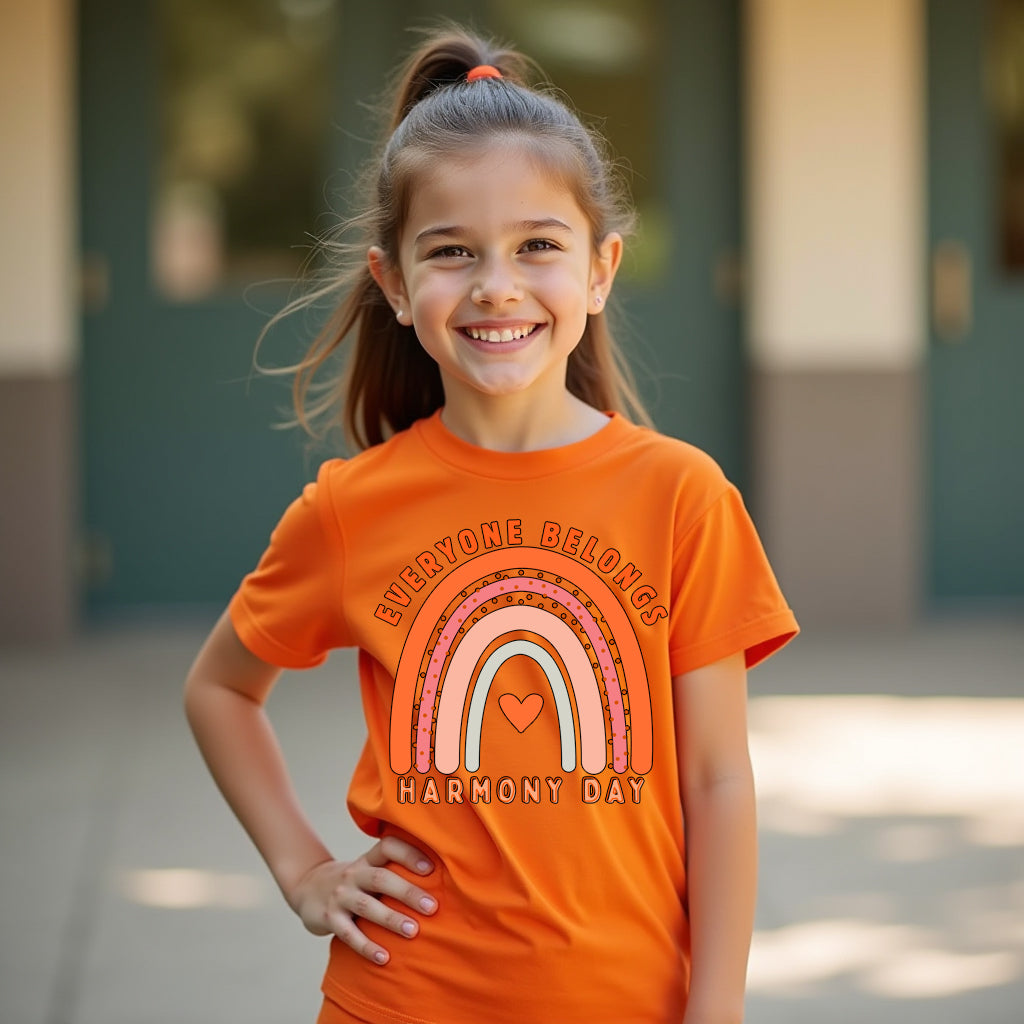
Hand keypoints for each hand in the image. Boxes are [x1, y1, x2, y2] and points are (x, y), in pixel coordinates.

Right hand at [287, 836, 437, 964]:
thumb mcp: (369, 868)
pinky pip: (349, 934)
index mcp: (367, 859)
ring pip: (366, 906)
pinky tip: (384, 958)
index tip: (431, 868)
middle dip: (408, 892)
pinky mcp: (329, 918)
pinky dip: (366, 947)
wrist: (307, 888)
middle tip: (432, 907)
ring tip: (413, 931)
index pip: (388, 847)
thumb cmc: (354, 881)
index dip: (409, 854)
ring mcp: (340, 896)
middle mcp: (354, 874)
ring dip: (391, 919)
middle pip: (381, 878)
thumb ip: (395, 870)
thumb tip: (443, 879)